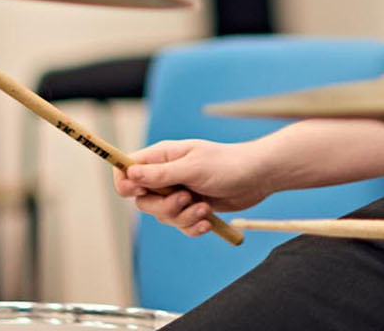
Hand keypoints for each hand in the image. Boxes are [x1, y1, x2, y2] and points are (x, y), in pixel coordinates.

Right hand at [114, 139, 275, 237]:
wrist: (258, 176)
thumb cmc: (227, 164)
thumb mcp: (192, 168)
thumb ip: (160, 173)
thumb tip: (128, 173)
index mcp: (161, 157)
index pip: (126, 169)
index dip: (125, 183)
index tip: (138, 191)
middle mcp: (166, 175)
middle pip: (142, 200)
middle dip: (162, 207)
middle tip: (185, 198)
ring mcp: (179, 193)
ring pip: (162, 216)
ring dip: (183, 217)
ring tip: (204, 208)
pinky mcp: (192, 208)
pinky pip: (181, 226)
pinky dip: (192, 226)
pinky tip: (207, 220)